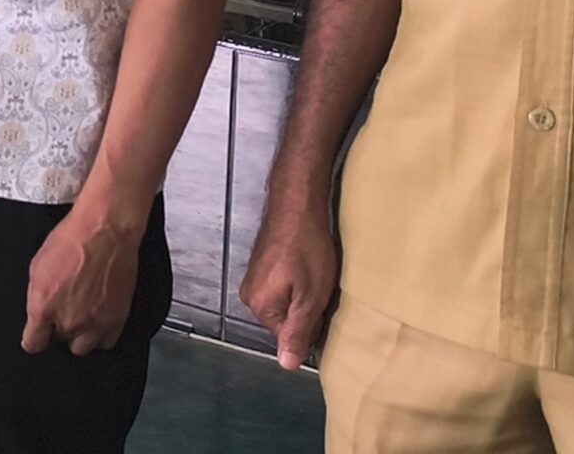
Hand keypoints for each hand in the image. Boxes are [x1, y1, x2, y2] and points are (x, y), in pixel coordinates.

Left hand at [22, 204, 140, 355]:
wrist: (105, 231)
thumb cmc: (71, 240)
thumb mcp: (37, 264)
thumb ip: (37, 295)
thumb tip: (38, 310)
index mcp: (43, 307)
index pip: (33, 343)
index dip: (33, 340)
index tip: (35, 337)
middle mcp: (69, 320)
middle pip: (60, 341)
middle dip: (59, 330)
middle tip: (62, 312)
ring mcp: (94, 323)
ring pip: (83, 347)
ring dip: (80, 335)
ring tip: (81, 318)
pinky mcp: (117, 319)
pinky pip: (107, 342)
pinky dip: (102, 334)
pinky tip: (98, 320)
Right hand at [240, 194, 340, 370]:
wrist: (297, 206)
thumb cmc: (306, 249)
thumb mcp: (310, 296)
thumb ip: (298, 332)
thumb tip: (286, 365)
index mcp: (259, 307)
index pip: (289, 337)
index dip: (311, 325)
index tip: (323, 306)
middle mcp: (250, 296)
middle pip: (285, 321)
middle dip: (306, 311)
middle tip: (322, 291)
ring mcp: (254, 280)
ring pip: (286, 304)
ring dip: (303, 296)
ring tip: (317, 278)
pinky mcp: (262, 267)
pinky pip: (282, 289)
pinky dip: (298, 283)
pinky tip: (309, 269)